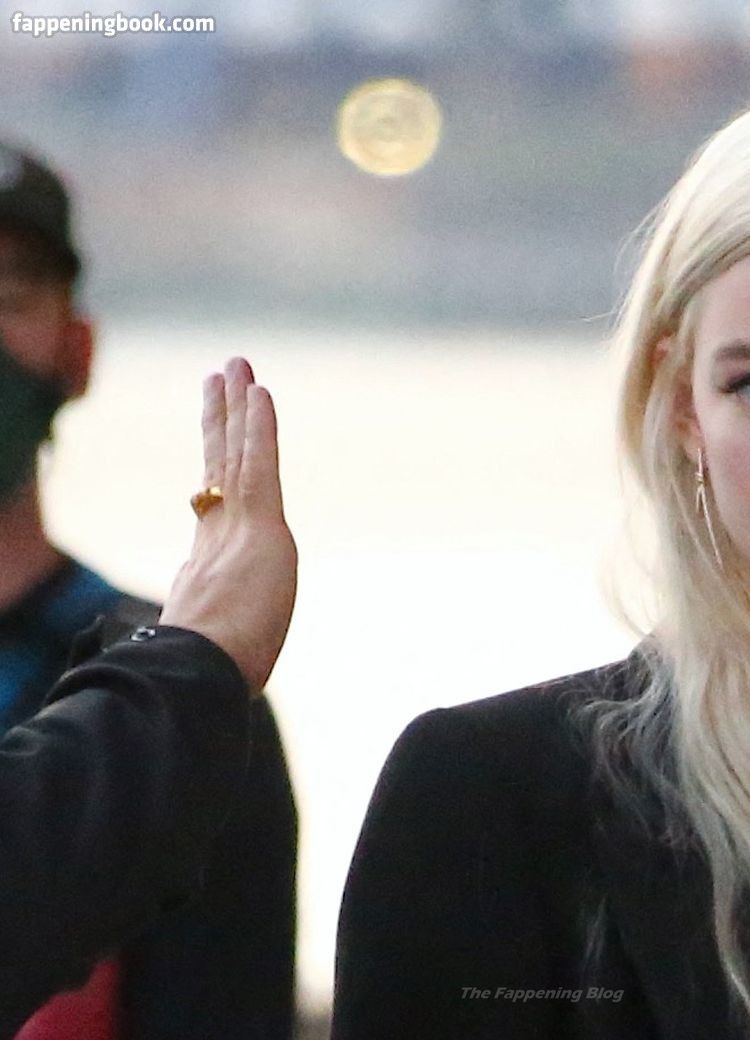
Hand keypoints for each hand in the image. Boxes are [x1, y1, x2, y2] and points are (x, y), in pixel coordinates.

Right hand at [159, 356, 296, 694]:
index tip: (214, 442)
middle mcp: (219, 537)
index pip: (215, 504)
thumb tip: (230, 673)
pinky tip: (259, 390)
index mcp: (210, 565)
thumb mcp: (222, 654)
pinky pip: (258, 464)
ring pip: (236, 454)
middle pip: (219, 465)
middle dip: (221, 421)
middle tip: (220, 378)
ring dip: (238, 406)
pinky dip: (259, 427)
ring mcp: (234, 528)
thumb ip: (224, 646)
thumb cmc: (209, 674)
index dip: (214, 470)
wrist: (200, 667)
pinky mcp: (258, 527)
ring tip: (236, 364)